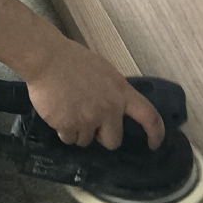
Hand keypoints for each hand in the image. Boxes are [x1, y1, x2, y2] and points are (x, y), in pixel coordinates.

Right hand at [23, 36, 164, 150]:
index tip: (154, 144)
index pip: (148, 116)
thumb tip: (116, 108)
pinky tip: (58, 112)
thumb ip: (113, 92)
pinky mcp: (68, 126)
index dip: (155, 133)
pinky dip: (64, 130)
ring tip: (69, 109)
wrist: (47, 59)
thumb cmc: (73, 60)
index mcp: (121, 92)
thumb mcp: (104, 72)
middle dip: (101, 135)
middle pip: (113, 141)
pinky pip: (68, 139)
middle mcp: (108, 109)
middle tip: (90, 122)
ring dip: (79, 131)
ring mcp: (88, 119)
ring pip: (86, 141)